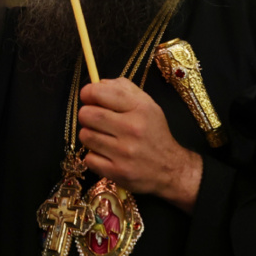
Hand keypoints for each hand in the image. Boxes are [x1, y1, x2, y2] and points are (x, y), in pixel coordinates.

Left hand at [78, 78, 201, 213]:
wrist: (170, 169)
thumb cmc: (153, 133)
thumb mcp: (147, 105)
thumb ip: (123, 89)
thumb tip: (97, 84)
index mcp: (140, 108)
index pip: (100, 92)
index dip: (88, 93)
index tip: (88, 97)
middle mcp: (132, 129)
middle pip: (87, 114)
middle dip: (87, 115)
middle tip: (95, 120)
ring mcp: (124, 152)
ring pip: (85, 136)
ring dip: (90, 136)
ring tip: (103, 138)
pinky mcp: (117, 172)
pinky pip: (88, 158)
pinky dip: (94, 156)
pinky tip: (106, 155)